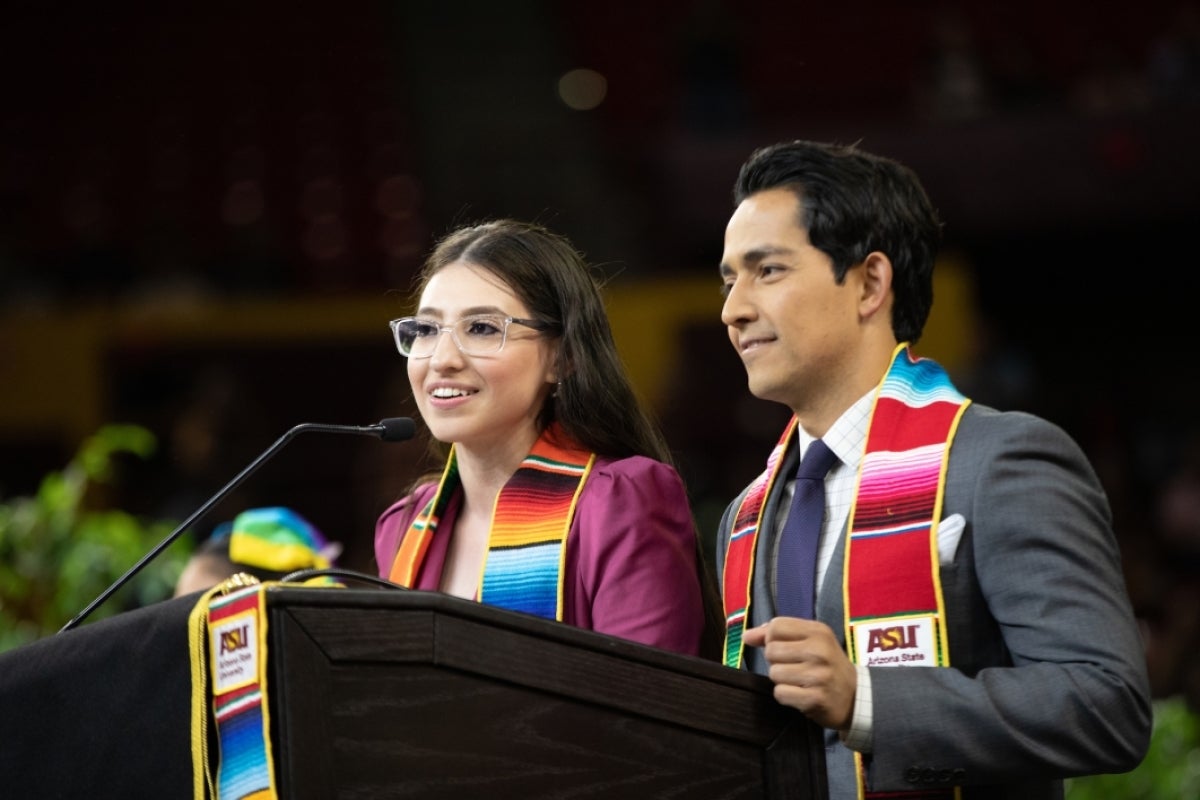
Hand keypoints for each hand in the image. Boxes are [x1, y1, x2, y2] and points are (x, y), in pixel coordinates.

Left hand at [743, 616, 857, 729]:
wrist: (856, 696)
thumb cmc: (827, 664)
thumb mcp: (809, 641)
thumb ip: (776, 634)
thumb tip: (746, 636)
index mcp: (818, 631)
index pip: (776, 627)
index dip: (771, 639)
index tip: (782, 648)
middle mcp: (820, 651)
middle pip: (771, 651)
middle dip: (776, 661)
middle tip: (794, 667)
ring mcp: (818, 675)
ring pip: (774, 673)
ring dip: (781, 680)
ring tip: (799, 681)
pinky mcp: (815, 698)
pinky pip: (780, 693)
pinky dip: (786, 696)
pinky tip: (800, 694)